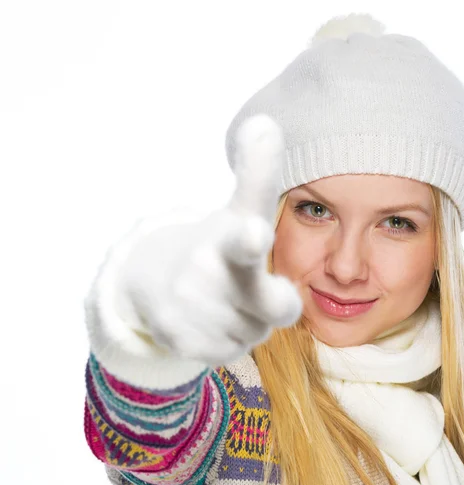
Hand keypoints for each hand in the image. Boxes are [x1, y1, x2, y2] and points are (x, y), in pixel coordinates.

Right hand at [118, 114, 302, 365]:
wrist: (154, 279)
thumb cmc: (217, 246)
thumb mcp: (241, 210)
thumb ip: (259, 176)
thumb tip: (264, 120)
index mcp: (228, 238)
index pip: (243, 237)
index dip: (249, 237)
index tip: (252, 232)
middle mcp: (204, 272)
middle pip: (273, 307)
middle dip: (274, 303)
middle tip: (271, 295)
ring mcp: (191, 310)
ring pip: (256, 331)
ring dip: (250, 319)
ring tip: (225, 298)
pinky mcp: (182, 342)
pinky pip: (233, 350)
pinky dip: (230, 338)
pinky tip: (212, 320)